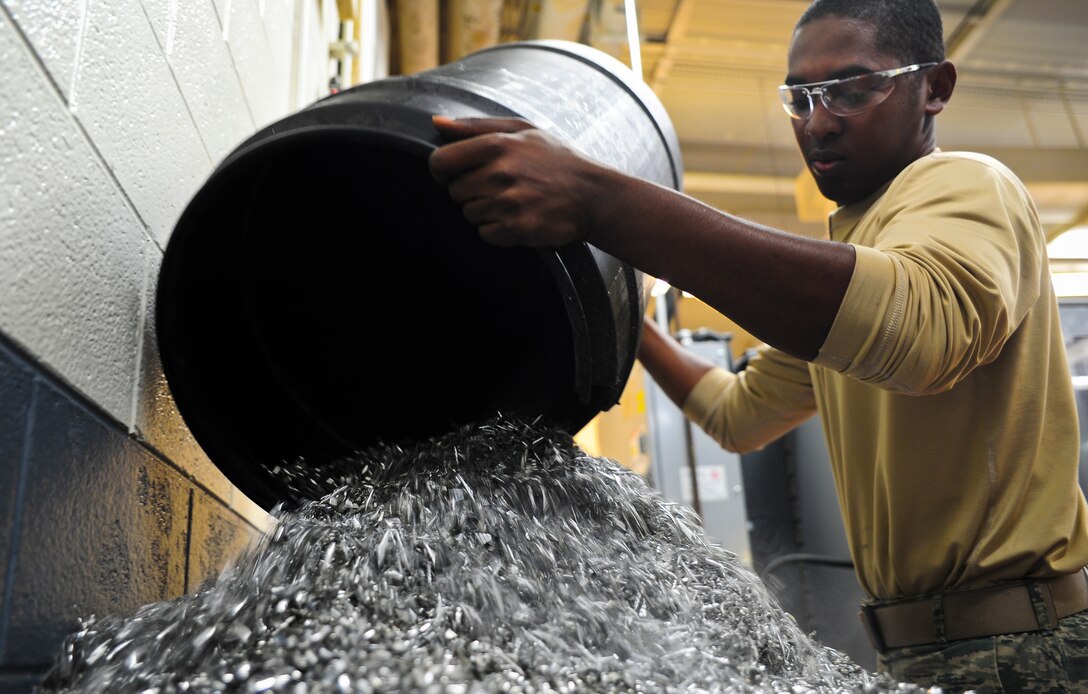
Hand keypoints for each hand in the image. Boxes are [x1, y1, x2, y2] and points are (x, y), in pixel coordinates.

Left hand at [428, 115, 606, 246]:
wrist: (594, 195)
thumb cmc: (557, 160)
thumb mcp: (522, 131)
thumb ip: (475, 126)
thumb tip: (437, 123)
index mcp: (497, 145)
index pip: (440, 162)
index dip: (442, 171)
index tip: (455, 174)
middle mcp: (500, 174)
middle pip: (455, 192)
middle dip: (472, 191)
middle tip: (501, 186)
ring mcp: (509, 203)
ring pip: (470, 214)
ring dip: (487, 211)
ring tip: (515, 201)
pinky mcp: (518, 229)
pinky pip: (486, 234)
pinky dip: (499, 230)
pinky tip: (520, 217)